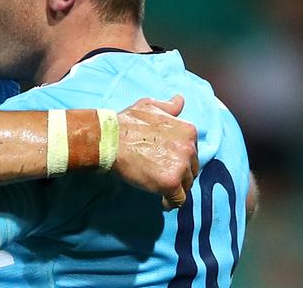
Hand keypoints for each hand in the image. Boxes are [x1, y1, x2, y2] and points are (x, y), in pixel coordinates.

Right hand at [113, 95, 197, 209]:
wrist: (110, 140)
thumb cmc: (126, 122)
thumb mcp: (150, 106)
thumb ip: (169, 106)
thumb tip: (180, 99)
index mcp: (188, 130)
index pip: (192, 152)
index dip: (179, 159)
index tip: (167, 162)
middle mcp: (189, 148)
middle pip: (192, 169)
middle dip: (180, 174)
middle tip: (162, 176)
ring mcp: (181, 166)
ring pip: (187, 185)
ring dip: (176, 188)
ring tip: (160, 187)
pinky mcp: (171, 183)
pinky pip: (178, 200)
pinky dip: (170, 202)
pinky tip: (161, 201)